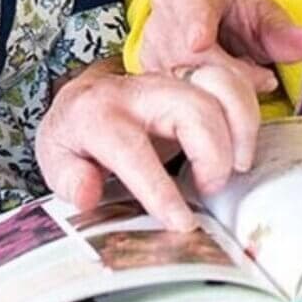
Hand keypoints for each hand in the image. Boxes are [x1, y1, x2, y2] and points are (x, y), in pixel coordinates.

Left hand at [36, 59, 261, 230]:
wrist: (83, 98)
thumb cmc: (74, 136)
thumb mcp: (55, 159)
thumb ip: (69, 178)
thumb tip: (88, 193)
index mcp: (98, 114)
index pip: (131, 148)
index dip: (159, 188)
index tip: (181, 223)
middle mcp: (138, 90)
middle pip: (190, 107)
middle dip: (212, 153)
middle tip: (210, 189)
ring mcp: (169, 78)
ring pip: (218, 85)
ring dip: (239, 126)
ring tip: (236, 165)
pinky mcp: (191, 78)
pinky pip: (230, 80)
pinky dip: (246, 110)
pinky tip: (242, 142)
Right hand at [140, 0, 301, 93]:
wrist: (209, 12)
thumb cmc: (234, 8)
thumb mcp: (263, 12)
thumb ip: (285, 32)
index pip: (192, 1)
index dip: (195, 23)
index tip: (199, 43)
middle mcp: (166, 6)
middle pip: (189, 50)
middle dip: (229, 72)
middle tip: (263, 78)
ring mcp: (152, 37)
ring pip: (179, 75)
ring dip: (216, 88)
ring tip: (243, 78)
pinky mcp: (148, 66)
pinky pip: (172, 91)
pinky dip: (199, 98)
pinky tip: (217, 90)